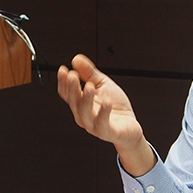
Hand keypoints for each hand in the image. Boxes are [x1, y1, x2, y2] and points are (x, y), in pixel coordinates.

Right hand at [57, 55, 155, 175]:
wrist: (130, 126)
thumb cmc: (116, 107)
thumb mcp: (103, 85)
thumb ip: (89, 73)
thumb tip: (76, 59)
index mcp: (81, 103)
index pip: (67, 93)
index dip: (63, 82)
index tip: (63, 70)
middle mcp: (84, 115)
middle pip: (73, 102)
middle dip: (72, 88)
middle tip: (73, 75)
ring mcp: (94, 125)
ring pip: (84, 114)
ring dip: (86, 99)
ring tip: (89, 86)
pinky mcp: (107, 132)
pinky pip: (102, 124)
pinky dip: (103, 113)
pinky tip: (106, 102)